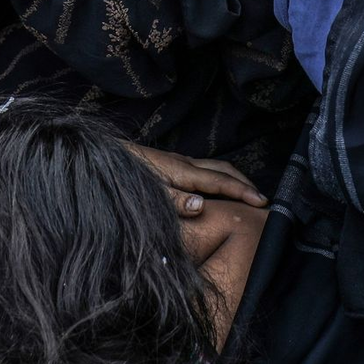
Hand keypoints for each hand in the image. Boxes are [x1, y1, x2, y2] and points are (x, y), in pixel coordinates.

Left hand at [129, 143, 267, 215]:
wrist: (100, 157)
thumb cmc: (122, 179)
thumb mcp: (145, 194)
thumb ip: (172, 201)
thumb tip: (201, 206)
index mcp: (181, 170)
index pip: (220, 180)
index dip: (242, 192)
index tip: (263, 203)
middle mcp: (183, 163)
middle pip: (223, 169)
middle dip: (244, 183)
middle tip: (262, 202)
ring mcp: (178, 162)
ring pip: (215, 167)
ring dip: (234, 179)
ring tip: (247, 196)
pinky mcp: (171, 164)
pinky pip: (205, 169)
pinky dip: (220, 178)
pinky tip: (217, 191)